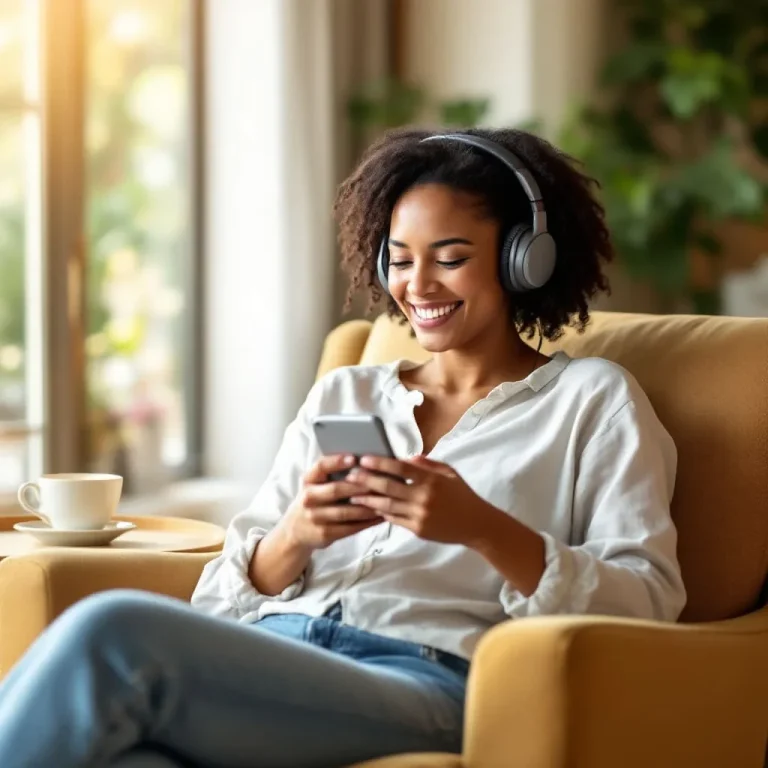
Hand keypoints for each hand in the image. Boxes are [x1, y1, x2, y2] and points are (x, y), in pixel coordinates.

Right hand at [282, 454, 381, 551]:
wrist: (296, 530)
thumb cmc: (315, 500)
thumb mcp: (316, 484)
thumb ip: (333, 473)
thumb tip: (364, 461)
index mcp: (308, 480)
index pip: (321, 466)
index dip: (337, 461)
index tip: (354, 458)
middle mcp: (308, 497)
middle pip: (335, 490)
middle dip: (359, 486)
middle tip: (378, 482)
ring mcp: (315, 517)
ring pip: (345, 512)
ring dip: (367, 507)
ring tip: (385, 501)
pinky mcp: (324, 533)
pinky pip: (350, 527)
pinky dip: (367, 522)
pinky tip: (380, 517)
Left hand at [347, 454, 494, 545]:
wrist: (476, 525)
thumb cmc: (462, 495)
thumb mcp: (449, 473)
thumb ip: (427, 464)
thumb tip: (406, 458)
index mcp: (431, 480)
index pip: (400, 468)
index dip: (380, 463)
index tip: (364, 459)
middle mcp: (423, 497)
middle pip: (388, 487)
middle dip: (367, 480)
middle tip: (351, 475)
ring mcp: (419, 515)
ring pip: (387, 505)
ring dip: (368, 499)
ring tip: (353, 493)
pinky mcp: (418, 529)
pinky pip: (394, 519)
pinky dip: (381, 512)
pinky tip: (370, 507)